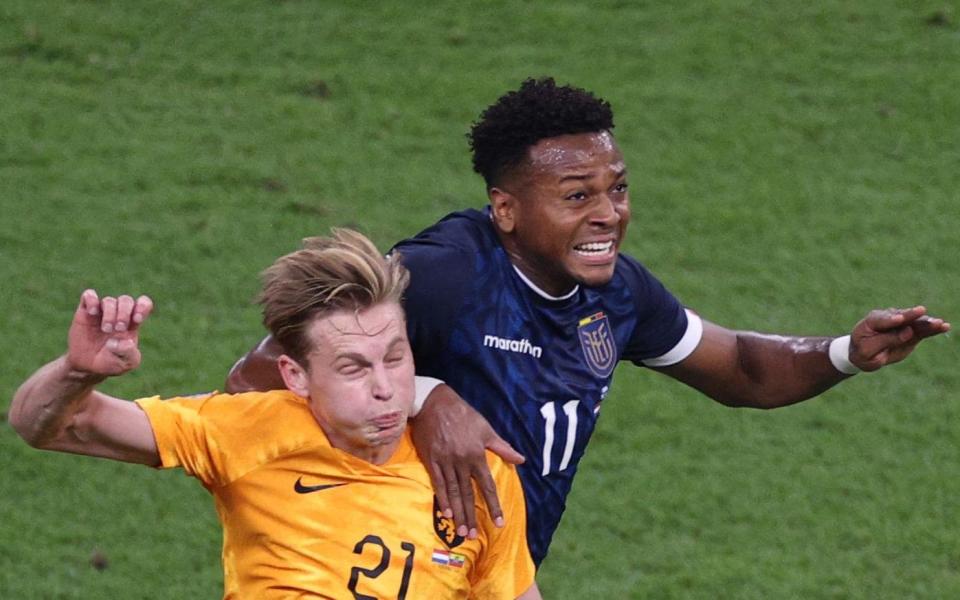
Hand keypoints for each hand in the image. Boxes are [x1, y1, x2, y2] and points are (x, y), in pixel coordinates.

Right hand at [66, 289, 153, 376]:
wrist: (87, 367)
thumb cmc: (111, 362)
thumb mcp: (126, 363)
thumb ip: (129, 353)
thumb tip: (126, 341)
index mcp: (132, 323)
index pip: (143, 303)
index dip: (143, 306)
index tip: (137, 320)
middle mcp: (118, 314)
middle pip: (126, 300)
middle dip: (124, 313)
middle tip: (119, 328)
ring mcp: (101, 312)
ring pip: (109, 300)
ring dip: (110, 313)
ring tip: (106, 329)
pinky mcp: (85, 312)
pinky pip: (88, 295)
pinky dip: (91, 299)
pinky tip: (92, 312)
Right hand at [410, 385, 524, 537]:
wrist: (435, 402)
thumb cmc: (463, 414)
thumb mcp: (486, 428)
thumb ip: (502, 447)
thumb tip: (521, 460)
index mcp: (477, 454)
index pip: (487, 485)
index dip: (494, 505)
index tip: (499, 522)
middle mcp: (462, 461)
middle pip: (468, 494)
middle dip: (472, 516)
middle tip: (473, 535)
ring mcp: (445, 462)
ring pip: (454, 492)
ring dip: (458, 513)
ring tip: (461, 531)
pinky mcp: (431, 461)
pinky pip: (438, 484)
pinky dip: (443, 499)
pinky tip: (446, 513)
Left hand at [849, 306, 949, 371]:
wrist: (866, 354)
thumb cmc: (863, 351)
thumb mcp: (868, 350)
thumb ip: (887, 340)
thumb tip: (908, 332)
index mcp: (872, 321)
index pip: (882, 319)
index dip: (891, 319)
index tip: (899, 318)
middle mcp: (889, 318)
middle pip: (902, 316)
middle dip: (912, 315)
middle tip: (922, 312)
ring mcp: (901, 324)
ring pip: (915, 322)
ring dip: (927, 322)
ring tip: (940, 323)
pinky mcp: (912, 331)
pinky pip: (923, 330)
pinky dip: (933, 329)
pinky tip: (945, 327)